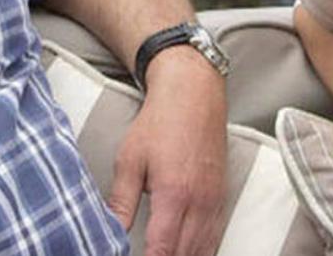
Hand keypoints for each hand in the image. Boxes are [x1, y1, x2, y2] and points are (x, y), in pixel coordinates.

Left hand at [108, 47, 226, 255]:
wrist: (194, 94)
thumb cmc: (160, 122)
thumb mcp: (130, 159)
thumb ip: (120, 201)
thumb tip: (110, 232)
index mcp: (174, 194)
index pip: (162, 250)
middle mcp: (200, 203)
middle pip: (185, 255)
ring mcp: (215, 201)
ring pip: (203, 251)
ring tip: (162, 255)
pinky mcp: (221, 197)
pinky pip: (214, 237)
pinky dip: (200, 251)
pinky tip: (185, 252)